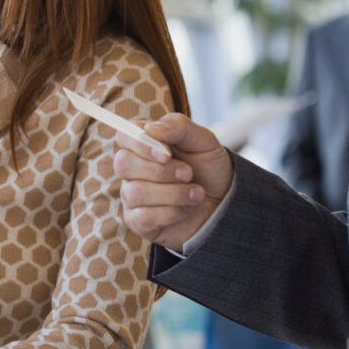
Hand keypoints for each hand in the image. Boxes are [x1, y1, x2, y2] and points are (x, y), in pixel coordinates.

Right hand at [110, 113, 234, 250]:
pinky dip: (172, 213)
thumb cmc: (208, 168)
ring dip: (174, 193)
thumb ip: (178, 127)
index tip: (167, 153)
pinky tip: (185, 210)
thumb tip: (150, 129)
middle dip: (162, 171)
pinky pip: (143, 217)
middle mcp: (132, 169)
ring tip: (196, 193)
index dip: (141, 144)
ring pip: (136, 192)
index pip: (123, 136)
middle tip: (189, 174)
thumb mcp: (203, 141)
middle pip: (124, 164)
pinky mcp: (138, 221)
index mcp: (143, 144)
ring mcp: (132, 195)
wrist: (224, 203)